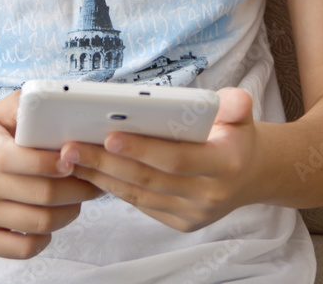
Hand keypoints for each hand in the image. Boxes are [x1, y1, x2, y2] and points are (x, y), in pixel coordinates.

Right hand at [0, 90, 102, 257]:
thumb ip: (22, 105)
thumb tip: (54, 102)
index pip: (19, 159)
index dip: (52, 162)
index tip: (74, 158)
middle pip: (41, 194)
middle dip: (77, 188)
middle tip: (92, 180)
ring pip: (38, 223)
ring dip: (69, 212)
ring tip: (77, 199)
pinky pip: (22, 248)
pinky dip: (45, 238)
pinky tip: (51, 222)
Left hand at [59, 87, 256, 232]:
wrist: (251, 174)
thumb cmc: (236, 136)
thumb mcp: (241, 114)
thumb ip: (235, 104)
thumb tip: (232, 100)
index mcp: (224, 164)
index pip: (176, 159)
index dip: (142, 149)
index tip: (109, 135)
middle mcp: (208, 195)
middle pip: (149, 180)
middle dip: (107, 163)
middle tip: (72, 147)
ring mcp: (193, 214)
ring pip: (139, 195)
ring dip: (102, 177)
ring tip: (71, 158)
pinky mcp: (180, 222)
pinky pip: (141, 204)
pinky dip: (114, 188)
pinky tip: (91, 171)